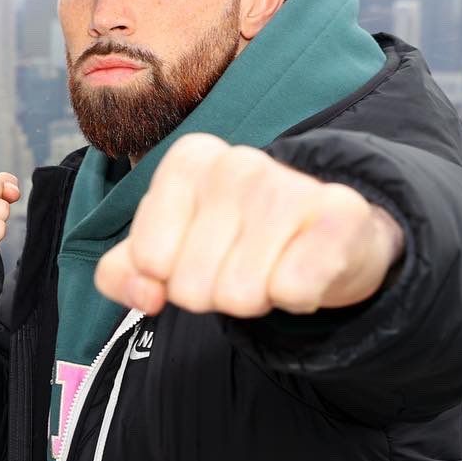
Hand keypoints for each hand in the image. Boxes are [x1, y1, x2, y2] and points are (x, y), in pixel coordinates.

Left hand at [95, 133, 404, 317]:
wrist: (324, 237)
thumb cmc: (231, 241)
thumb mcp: (161, 251)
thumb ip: (122, 274)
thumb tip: (146, 295)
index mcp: (187, 161)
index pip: (149, 259)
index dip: (170, 276)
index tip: (198, 253)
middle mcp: (236, 162)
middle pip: (193, 287)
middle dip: (214, 293)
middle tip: (240, 266)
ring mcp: (290, 183)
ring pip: (241, 296)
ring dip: (256, 298)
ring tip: (272, 266)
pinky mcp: (339, 214)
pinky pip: (292, 292)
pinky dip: (297, 299)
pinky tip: (306, 269)